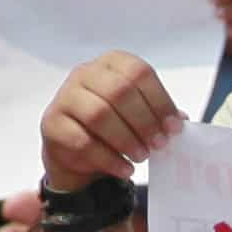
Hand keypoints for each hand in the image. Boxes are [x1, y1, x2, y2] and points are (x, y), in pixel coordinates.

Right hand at [36, 48, 184, 195]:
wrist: (74, 150)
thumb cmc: (113, 126)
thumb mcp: (137, 114)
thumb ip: (157, 114)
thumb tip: (180, 121)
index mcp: (111, 63)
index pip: (138, 72)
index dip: (160, 100)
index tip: (174, 128)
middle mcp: (85, 73)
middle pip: (119, 91)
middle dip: (144, 121)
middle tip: (158, 145)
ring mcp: (65, 96)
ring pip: (99, 114)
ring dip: (126, 139)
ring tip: (141, 157)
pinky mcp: (52, 123)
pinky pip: (82, 141)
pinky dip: (109, 158)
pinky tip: (124, 168)